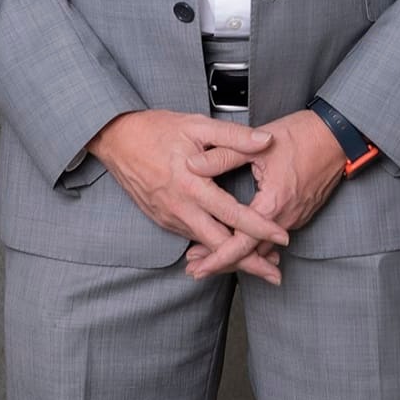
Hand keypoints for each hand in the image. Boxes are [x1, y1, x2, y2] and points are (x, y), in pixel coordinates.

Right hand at [87, 110, 288, 282]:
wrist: (116, 139)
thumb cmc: (157, 130)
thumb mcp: (197, 126)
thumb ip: (234, 136)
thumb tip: (265, 141)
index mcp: (192, 185)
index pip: (233, 214)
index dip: (259, 229)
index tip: (282, 237)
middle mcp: (180, 208)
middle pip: (219, 246)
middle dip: (249, 262)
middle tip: (275, 273)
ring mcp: (169, 217)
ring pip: (205, 247)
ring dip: (231, 258)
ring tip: (260, 263)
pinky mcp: (162, 220)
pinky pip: (191, 239)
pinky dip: (211, 248)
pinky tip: (227, 249)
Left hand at [183, 109, 348, 279]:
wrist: (338, 135)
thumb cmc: (301, 135)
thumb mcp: (257, 143)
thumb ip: (223, 155)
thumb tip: (191, 164)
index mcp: (273, 203)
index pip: (241, 243)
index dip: (216, 258)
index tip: (197, 268)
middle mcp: (287, 217)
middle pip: (251, 253)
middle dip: (222, 262)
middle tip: (195, 268)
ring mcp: (296, 217)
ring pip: (263, 247)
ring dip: (239, 252)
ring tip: (210, 255)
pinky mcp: (301, 212)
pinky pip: (274, 237)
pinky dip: (255, 242)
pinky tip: (240, 238)